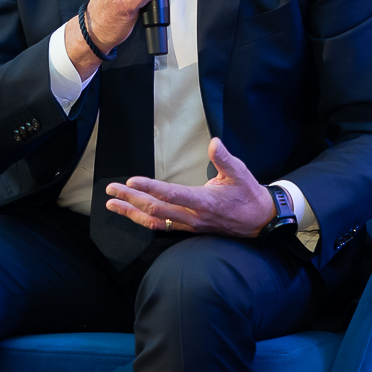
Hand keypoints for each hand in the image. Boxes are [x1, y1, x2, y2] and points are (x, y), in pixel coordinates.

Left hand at [104, 138, 277, 238]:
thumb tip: (214, 143)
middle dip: (131, 199)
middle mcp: (193, 216)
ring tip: (112, 204)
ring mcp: (189, 225)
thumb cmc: (249, 195)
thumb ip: (224, 158)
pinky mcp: (189, 228)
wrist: (260, 221)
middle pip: (155, 209)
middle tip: (111, 189)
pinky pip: (162, 226)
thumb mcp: (240, 173)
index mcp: (204, 202)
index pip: (171, 194)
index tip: (131, 180)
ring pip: (154, 221)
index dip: (149, 188)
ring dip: (131, 213)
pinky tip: (131, 214)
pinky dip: (143, 220)